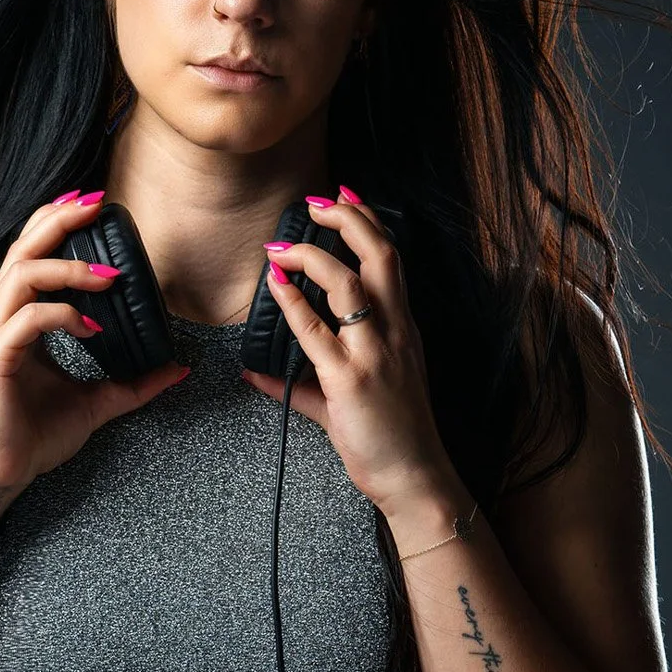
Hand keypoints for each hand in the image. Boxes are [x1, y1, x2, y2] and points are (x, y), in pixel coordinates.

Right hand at [0, 189, 190, 497]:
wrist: (0, 474)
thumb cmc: (33, 437)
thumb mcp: (95, 403)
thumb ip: (133, 383)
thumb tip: (177, 369)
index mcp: (15, 318)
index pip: (31, 254)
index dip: (57, 224)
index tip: (93, 206)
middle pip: (22, 248)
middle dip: (59, 221)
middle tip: (97, 205)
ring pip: (23, 275)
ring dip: (69, 268)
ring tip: (108, 275)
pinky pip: (29, 319)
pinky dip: (63, 315)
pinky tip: (91, 328)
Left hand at [242, 185, 454, 513]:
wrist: (413, 476)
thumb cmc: (390, 436)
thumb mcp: (345, 399)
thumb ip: (299, 382)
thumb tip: (257, 374)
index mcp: (401, 328)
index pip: (390, 258)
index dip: (368, 220)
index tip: (343, 194)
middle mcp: (394, 332)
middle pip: (379, 256)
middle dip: (347, 219)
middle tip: (314, 202)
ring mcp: (374, 354)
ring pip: (349, 285)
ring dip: (312, 256)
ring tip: (281, 247)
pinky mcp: (351, 379)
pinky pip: (317, 331)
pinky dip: (294, 302)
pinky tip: (275, 284)